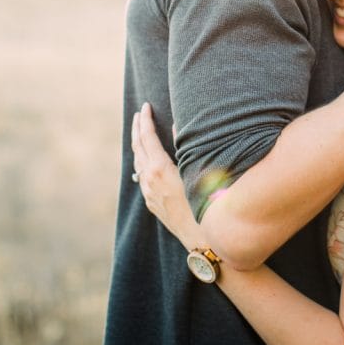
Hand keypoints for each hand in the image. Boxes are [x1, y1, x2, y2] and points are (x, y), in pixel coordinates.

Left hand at [131, 103, 201, 247]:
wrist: (201, 237)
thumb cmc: (205, 202)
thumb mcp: (197, 170)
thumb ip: (186, 146)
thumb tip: (177, 125)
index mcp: (159, 169)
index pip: (147, 138)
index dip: (146, 120)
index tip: (146, 106)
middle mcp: (149, 180)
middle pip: (138, 148)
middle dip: (138, 128)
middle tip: (140, 113)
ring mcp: (149, 193)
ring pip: (138, 163)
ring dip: (138, 145)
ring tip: (140, 132)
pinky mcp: (152, 203)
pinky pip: (142, 176)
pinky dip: (142, 161)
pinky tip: (146, 160)